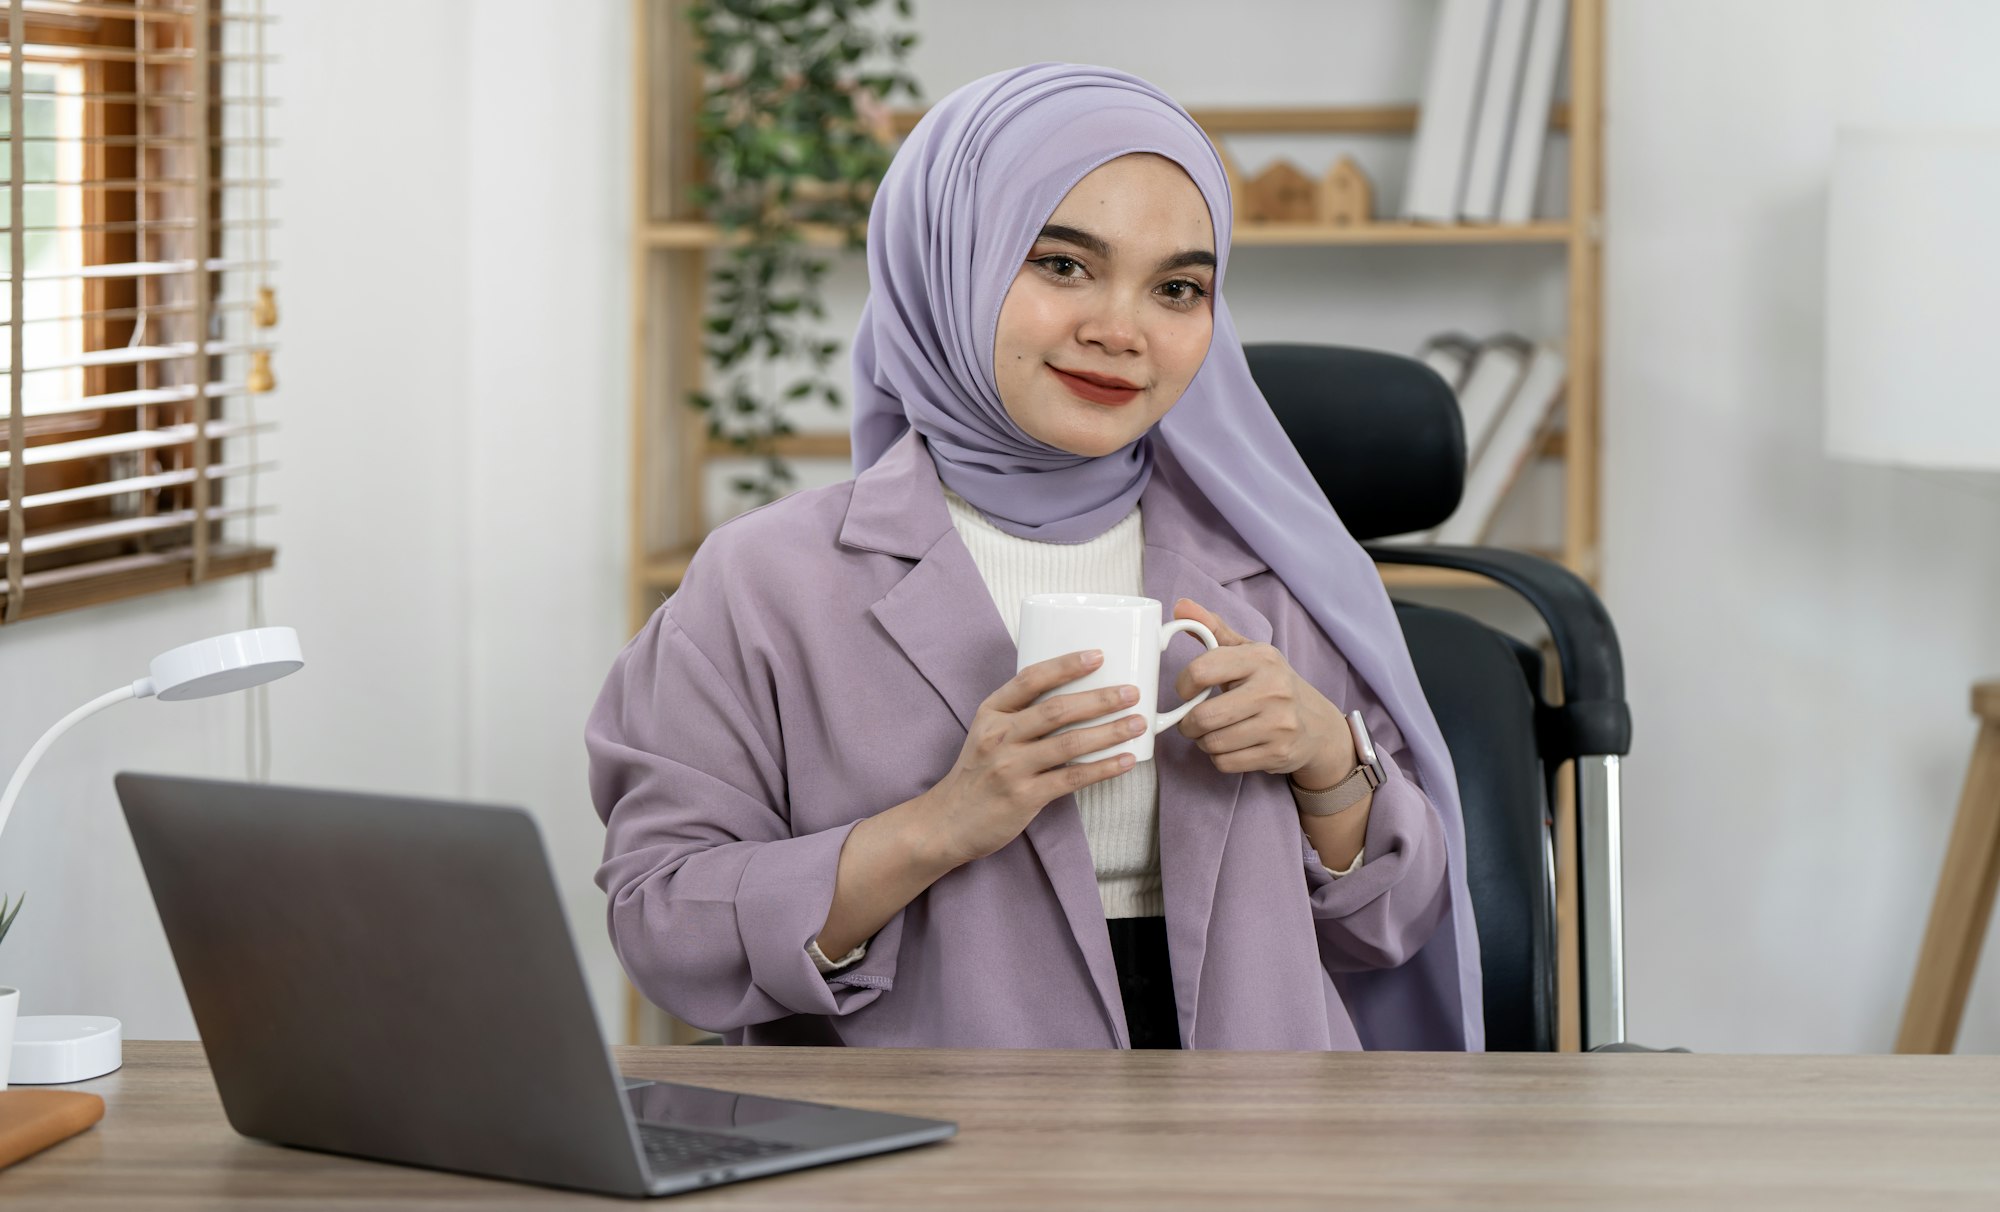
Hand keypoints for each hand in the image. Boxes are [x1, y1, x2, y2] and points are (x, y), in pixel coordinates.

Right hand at [918, 649, 1145, 868]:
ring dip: (1109, 732)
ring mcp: (1010, 767)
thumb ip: (1020, 716)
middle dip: (1100, 699)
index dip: (1066, 665)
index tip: (1098, 656)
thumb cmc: (976, 773)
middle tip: (1131, 692)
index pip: (1030, 679)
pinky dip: (1103, 768)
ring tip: (1137, 723)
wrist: (947, 822)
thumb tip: (1076, 697)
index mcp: (991, 713)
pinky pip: (1072, 779)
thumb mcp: (987, 733)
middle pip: (1057, 710)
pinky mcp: (1024, 797)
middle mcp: (999, 736)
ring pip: (1069, 744)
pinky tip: (1125, 760)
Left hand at [1170, 599, 1354, 787]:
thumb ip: (1212, 629)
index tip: (1186, 691)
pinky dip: (1220, 758)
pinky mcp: (1279, 753)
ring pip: (1212, 744)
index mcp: (1261, 658)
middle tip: (1192, 721)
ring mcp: (1279, 724)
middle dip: (1188, 724)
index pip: (1201, 671)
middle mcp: (1273, 689)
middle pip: (1203, 717)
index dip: (1182, 686)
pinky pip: (1226, 763)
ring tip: (1215, 732)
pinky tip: (1231, 746)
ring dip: (1204, 742)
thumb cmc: (1271, 684)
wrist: (1316, 725)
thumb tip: (1180, 606)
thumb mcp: (1247, 652)